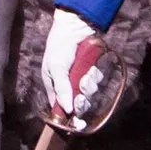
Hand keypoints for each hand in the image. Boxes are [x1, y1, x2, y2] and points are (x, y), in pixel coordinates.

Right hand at [41, 8, 106, 122]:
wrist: (76, 26)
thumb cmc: (60, 47)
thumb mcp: (57, 68)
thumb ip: (62, 89)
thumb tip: (67, 110)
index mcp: (53, 86)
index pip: (60, 108)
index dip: (69, 116)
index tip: (78, 123)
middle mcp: (67, 84)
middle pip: (77, 103)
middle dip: (82, 99)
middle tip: (83, 95)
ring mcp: (80, 77)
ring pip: (89, 92)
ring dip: (90, 85)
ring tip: (87, 74)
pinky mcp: (91, 69)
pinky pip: (97, 80)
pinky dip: (96, 76)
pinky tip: (93, 67)